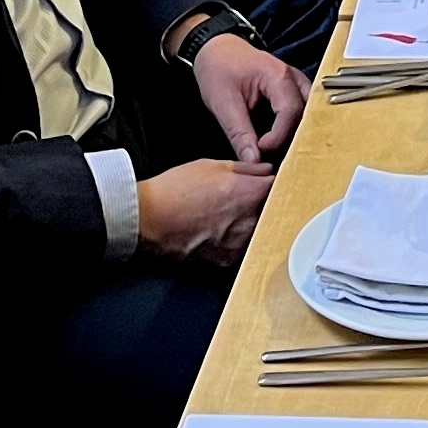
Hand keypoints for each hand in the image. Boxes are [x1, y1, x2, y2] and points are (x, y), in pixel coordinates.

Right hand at [138, 156, 277, 261]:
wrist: (148, 221)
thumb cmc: (175, 190)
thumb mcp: (212, 165)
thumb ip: (246, 168)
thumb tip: (265, 170)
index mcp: (251, 194)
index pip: (279, 187)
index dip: (272, 184)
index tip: (265, 183)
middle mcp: (251, 222)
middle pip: (272, 211)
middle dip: (262, 204)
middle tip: (242, 199)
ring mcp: (240, 245)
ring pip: (258, 231)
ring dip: (250, 223)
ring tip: (225, 216)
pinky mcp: (227, 262)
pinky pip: (242, 248)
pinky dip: (235, 240)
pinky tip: (218, 231)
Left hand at [191, 34, 307, 160]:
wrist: (216, 49)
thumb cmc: (218, 69)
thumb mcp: (223, 103)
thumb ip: (239, 134)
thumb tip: (253, 161)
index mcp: (279, 76)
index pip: (291, 114)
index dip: (278, 138)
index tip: (259, 151)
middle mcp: (295, 79)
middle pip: (305, 117)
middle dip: (289, 140)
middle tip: (269, 156)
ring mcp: (297, 84)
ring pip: (307, 117)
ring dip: (293, 136)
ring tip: (273, 150)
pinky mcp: (293, 92)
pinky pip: (301, 114)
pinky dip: (291, 129)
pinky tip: (277, 141)